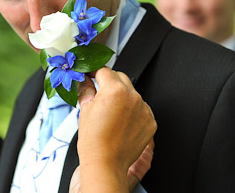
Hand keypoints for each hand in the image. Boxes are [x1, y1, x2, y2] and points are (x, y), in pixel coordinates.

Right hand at [70, 67, 155, 192]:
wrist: (106, 163)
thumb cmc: (94, 141)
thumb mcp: (85, 110)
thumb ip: (86, 89)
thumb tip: (84, 79)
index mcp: (114, 90)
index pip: (104, 70)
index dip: (94, 72)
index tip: (90, 75)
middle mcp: (133, 96)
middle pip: (120, 77)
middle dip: (109, 82)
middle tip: (98, 94)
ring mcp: (144, 108)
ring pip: (132, 93)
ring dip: (122, 96)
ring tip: (110, 113)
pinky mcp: (150, 120)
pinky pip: (141, 108)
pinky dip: (132, 110)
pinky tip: (121, 121)